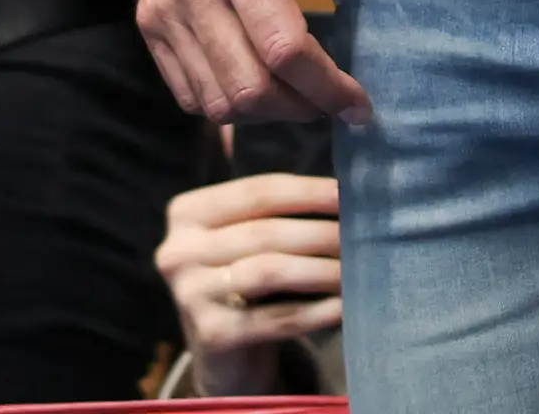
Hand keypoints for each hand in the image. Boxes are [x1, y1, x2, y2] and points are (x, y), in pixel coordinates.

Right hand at [137, 0, 367, 124]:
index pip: (284, 48)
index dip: (327, 89)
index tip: (360, 105)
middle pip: (248, 88)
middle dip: (299, 109)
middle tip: (330, 104)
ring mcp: (163, 9)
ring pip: (217, 102)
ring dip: (266, 115)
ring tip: (298, 98)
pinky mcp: (149, 24)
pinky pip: (188, 96)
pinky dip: (228, 106)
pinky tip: (261, 88)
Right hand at [161, 169, 343, 389]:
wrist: (223, 352)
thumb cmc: (242, 280)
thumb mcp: (243, 237)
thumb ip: (273, 210)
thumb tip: (341, 187)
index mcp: (185, 214)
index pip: (254, 192)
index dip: (305, 192)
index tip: (347, 194)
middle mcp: (177, 252)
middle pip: (264, 232)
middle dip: (319, 233)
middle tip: (361, 236)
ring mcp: (190, 295)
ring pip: (270, 271)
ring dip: (321, 269)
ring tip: (356, 269)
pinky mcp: (212, 334)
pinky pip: (276, 317)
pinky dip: (316, 311)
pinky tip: (344, 305)